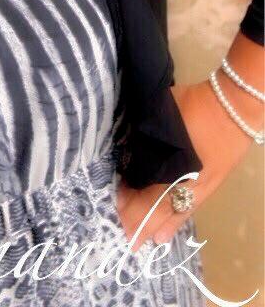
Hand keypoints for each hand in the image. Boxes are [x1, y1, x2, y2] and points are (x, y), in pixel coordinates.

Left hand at [116, 80, 254, 251]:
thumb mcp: (159, 117)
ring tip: (137, 239)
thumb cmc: (191, 106)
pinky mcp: (209, 188)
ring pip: (170, 214)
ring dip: (151, 225)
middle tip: (122, 225)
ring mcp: (198, 188)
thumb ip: (142, 138)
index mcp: (169, 166)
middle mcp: (183, 182)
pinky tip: (162, 237)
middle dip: (137, 218)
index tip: (116, 202)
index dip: (129, 202)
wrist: (229, 109)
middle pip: (155, 207)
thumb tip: (127, 153)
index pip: (145, 193)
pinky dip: (173, 225)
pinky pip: (187, 212)